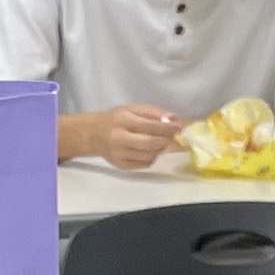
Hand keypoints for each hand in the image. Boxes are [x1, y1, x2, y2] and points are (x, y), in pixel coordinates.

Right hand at [60, 105, 186, 169]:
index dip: (167, 128)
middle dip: (166, 141)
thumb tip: (175, 119)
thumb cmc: (116, 119)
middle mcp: (119, 138)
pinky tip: (150, 150)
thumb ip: (154, 113)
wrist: (93, 134)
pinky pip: (145, 164)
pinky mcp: (121, 165)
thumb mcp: (132, 109)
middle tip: (176, 139)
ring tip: (161, 142)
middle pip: (150, 143)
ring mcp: (119, 154)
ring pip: (150, 155)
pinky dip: (153, 157)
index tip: (180, 127)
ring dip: (161, 149)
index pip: (150, 125)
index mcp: (123, 120)